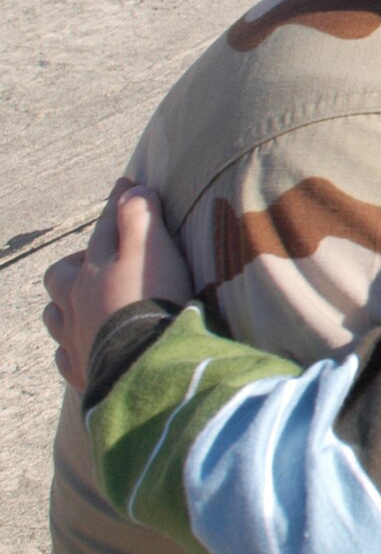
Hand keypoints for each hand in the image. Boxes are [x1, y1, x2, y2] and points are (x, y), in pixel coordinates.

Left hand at [42, 181, 191, 390]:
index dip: (118, 205)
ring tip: (84, 304)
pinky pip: (66, 355)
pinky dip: (73, 346)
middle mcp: (75, 302)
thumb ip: (140, 218)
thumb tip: (133, 190)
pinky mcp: (82, 371)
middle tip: (95, 261)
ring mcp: (74, 338)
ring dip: (67, 306)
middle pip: (60, 275)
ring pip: (56, 315)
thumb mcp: (151, 251)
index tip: (128, 183)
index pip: (103, 229)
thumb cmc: (150, 301)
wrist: (146, 364)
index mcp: (91, 271)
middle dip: (74, 264)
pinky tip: (85, 345)